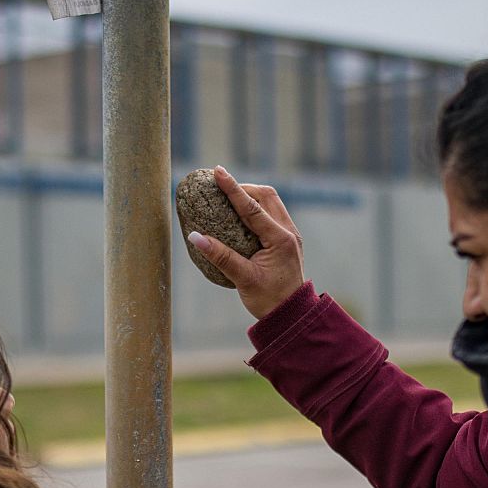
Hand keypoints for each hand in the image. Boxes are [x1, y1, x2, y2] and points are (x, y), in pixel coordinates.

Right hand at [188, 166, 305, 318]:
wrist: (292, 316)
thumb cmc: (269, 300)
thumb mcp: (243, 278)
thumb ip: (220, 256)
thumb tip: (195, 236)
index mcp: (280, 239)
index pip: (252, 207)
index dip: (233, 188)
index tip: (218, 172)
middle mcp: (288, 232)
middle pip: (266, 196)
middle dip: (243, 188)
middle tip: (221, 187)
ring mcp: (290, 235)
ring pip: (271, 203)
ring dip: (251, 196)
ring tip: (230, 198)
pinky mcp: (286, 241)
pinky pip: (272, 214)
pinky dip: (256, 208)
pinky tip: (241, 215)